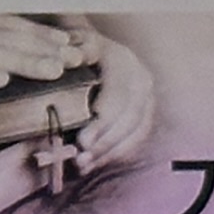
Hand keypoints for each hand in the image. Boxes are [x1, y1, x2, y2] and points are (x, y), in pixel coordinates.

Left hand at [55, 19, 156, 176]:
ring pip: (137, 129)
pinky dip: (117, 154)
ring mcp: (145, 95)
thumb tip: (72, 60)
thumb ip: (74, 54)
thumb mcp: (68, 47)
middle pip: (130, 116)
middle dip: (105, 142)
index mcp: (120, 59)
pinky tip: (95, 163)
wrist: (87, 51)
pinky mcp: (145, 112)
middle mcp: (139, 76)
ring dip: (110, 152)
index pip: (118, 94)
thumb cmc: (70, 52)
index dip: (102, 121)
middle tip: (80, 161)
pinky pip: (138, 137)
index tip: (83, 142)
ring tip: (83, 166)